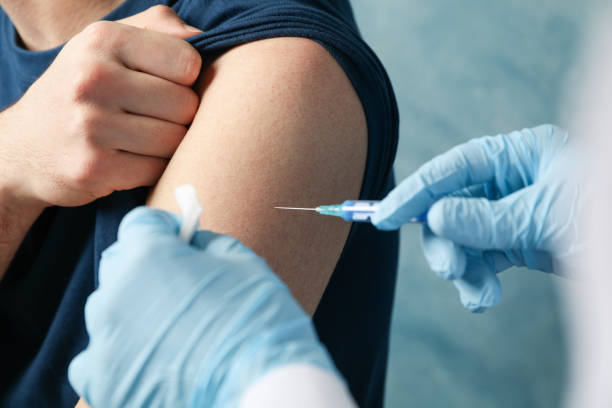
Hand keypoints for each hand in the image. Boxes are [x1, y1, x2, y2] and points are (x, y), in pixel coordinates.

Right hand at [0, 6, 201, 207]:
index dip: (185, 79)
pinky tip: (129, 159)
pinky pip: (158, 170)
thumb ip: (158, 28)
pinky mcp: (94, 167)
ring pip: (176, 140)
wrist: (25, 148)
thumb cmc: (82, 90)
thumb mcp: (108, 45)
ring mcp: (91, 125)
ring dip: (167, 146)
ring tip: (140, 139)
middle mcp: (93, 78)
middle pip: (186, 105)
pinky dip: (153, 169)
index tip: (162, 85)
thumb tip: (202, 38)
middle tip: (149, 117)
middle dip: (178, 116)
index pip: (188, 62)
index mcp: (102, 39)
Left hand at [68, 207, 334, 406]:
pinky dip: (118, 352)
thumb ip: (207, 243)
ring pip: (107, 308)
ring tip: (171, 326)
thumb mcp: (243, 262)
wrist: (257, 386)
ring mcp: (105, 339)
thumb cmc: (257, 321)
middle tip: (181, 281)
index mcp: (149, 255)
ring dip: (133, 306)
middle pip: (119, 263)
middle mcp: (116, 292)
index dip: (163, 227)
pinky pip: (94, 356)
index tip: (180, 239)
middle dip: (146, 263)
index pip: (140, 223)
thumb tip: (191, 243)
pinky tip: (148, 355)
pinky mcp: (103, 380)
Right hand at [372, 125, 581, 311]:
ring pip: (463, 238)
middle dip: (446, 241)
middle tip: (451, 269)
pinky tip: (484, 298)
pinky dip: (478, 281)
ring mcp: (512, 213)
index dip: (415, 192)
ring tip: (479, 294)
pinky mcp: (518, 242)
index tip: (382, 216)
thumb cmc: (604, 212)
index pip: (454, 168)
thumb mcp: (547, 214)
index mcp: (518, 155)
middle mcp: (510, 181)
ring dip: (464, 269)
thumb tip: (435, 216)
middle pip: (451, 207)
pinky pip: (483, 260)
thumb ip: (487, 217)